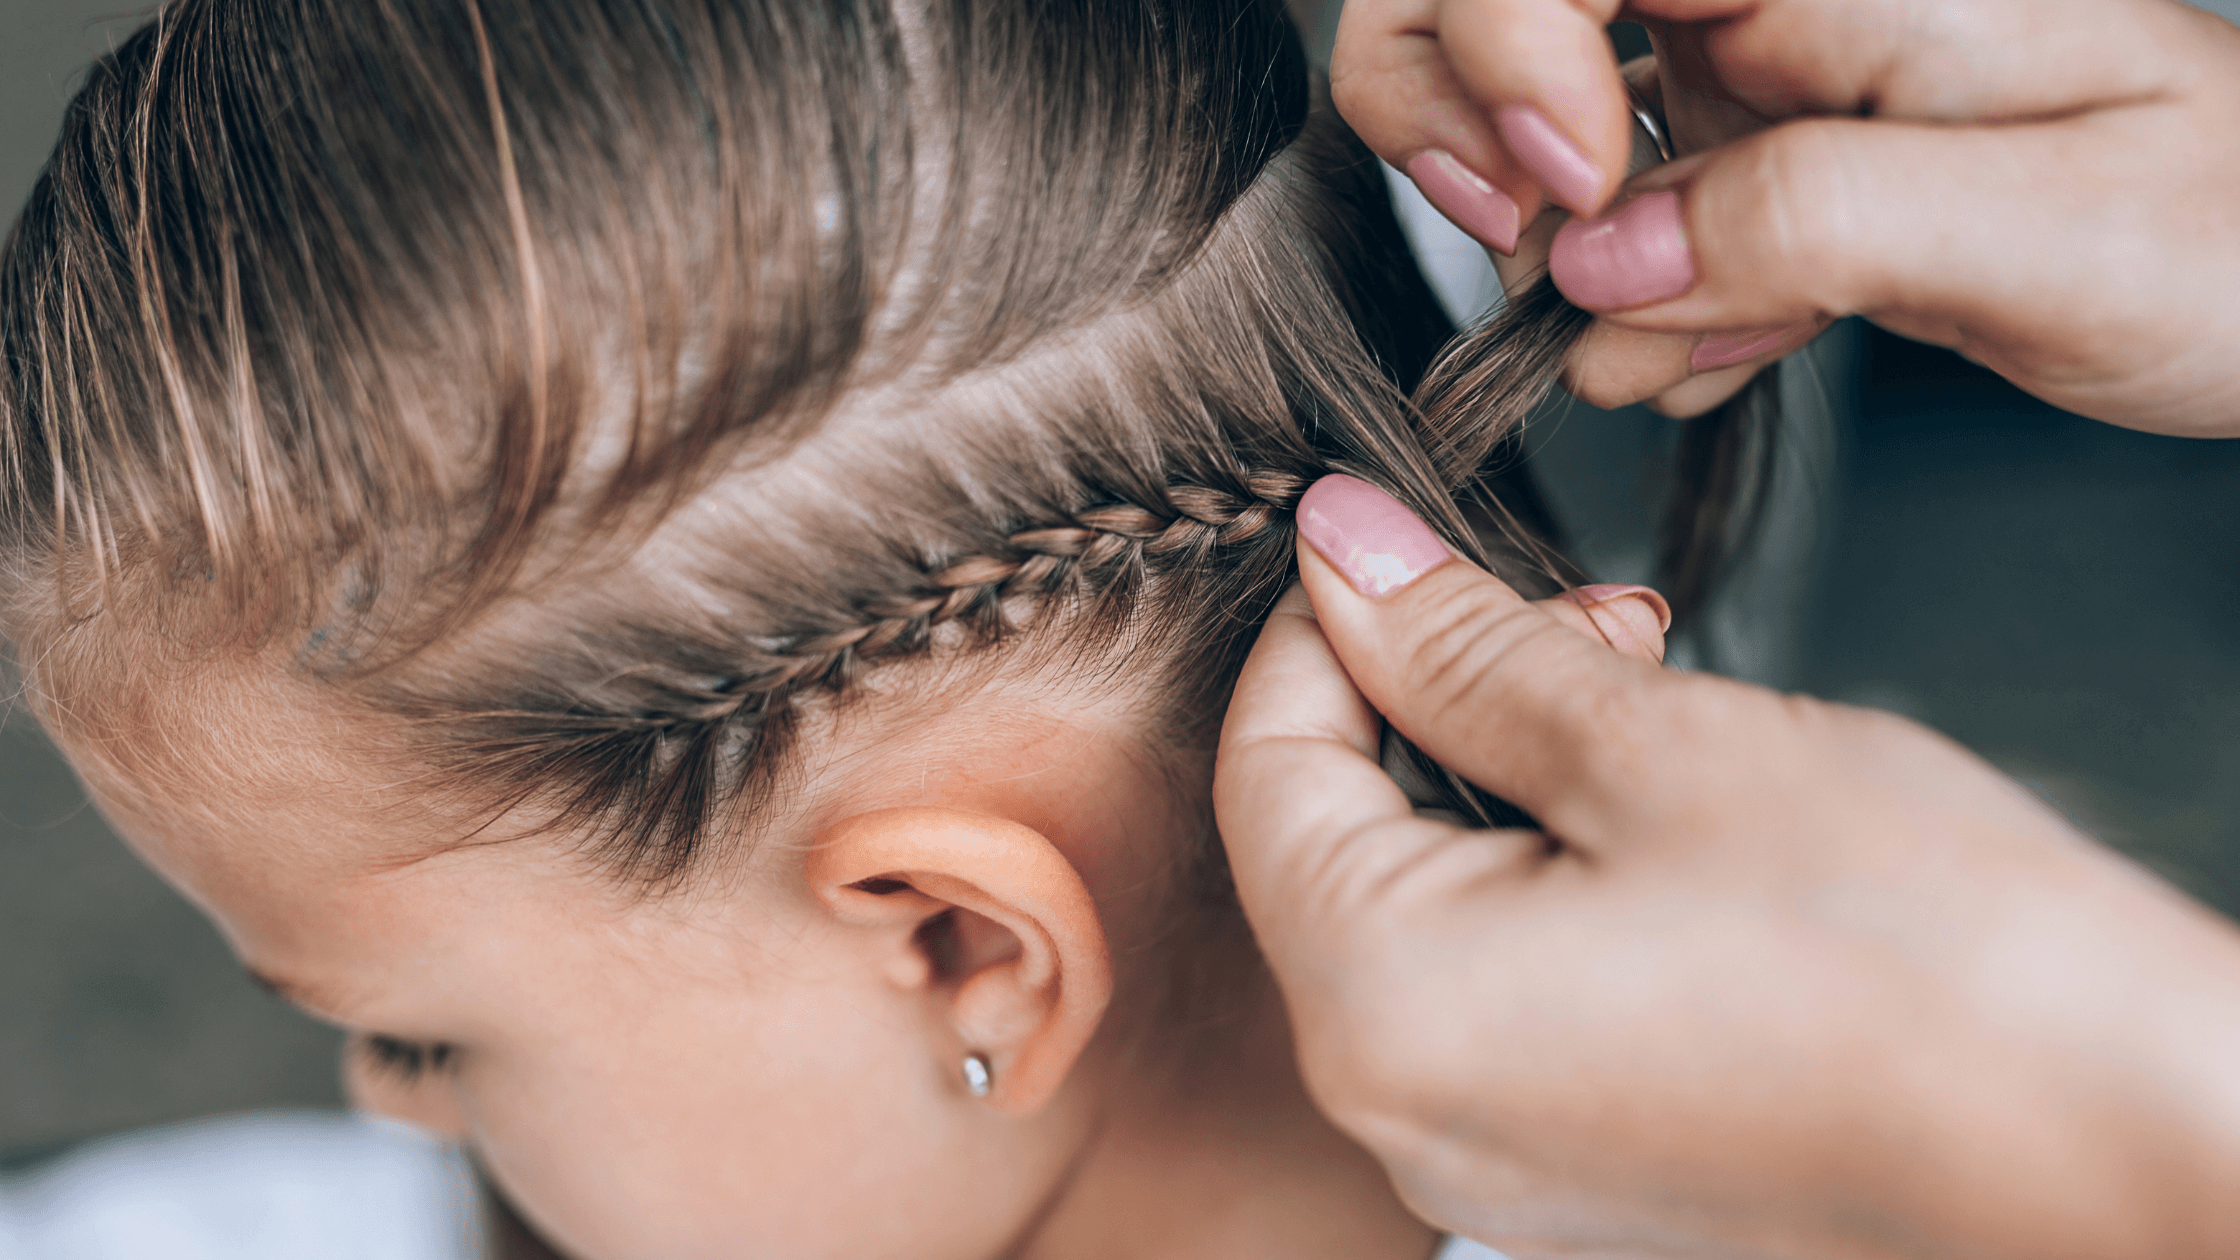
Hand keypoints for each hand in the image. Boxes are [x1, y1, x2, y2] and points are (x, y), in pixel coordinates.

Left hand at [1215, 475, 2239, 1258]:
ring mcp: (1488, 1158)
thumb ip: (1466, 645)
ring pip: (1417, 909)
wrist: (2120, 1144)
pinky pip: (1490, 993)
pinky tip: (1659, 825)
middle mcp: (1405, 1114)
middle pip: (1331, 841)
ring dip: (1502, 780)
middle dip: (1434, 699)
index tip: (1393, 538)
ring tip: (1652, 709)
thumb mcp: (1660, 746)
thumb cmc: (1925, 961)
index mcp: (1383, 1009)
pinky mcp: (1572, 1167)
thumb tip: (1346, 549)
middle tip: (1585, 620)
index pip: (1261, 769)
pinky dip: (1543, 884)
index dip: (1321, 626)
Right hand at [1333, 0, 2239, 435]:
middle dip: (1462, 122)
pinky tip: (1720, 353)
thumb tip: (1598, 254)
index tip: (1574, 192)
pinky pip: (1604, 229)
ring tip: (1677, 345)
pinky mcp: (1743, 167)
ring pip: (1518, 120)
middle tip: (1544, 250)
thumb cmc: (2230, 238)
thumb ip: (1810, 218)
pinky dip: (1623, 315)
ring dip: (1553, 259)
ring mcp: (1743, 78)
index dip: (1510, 43)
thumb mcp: (2046, 228)